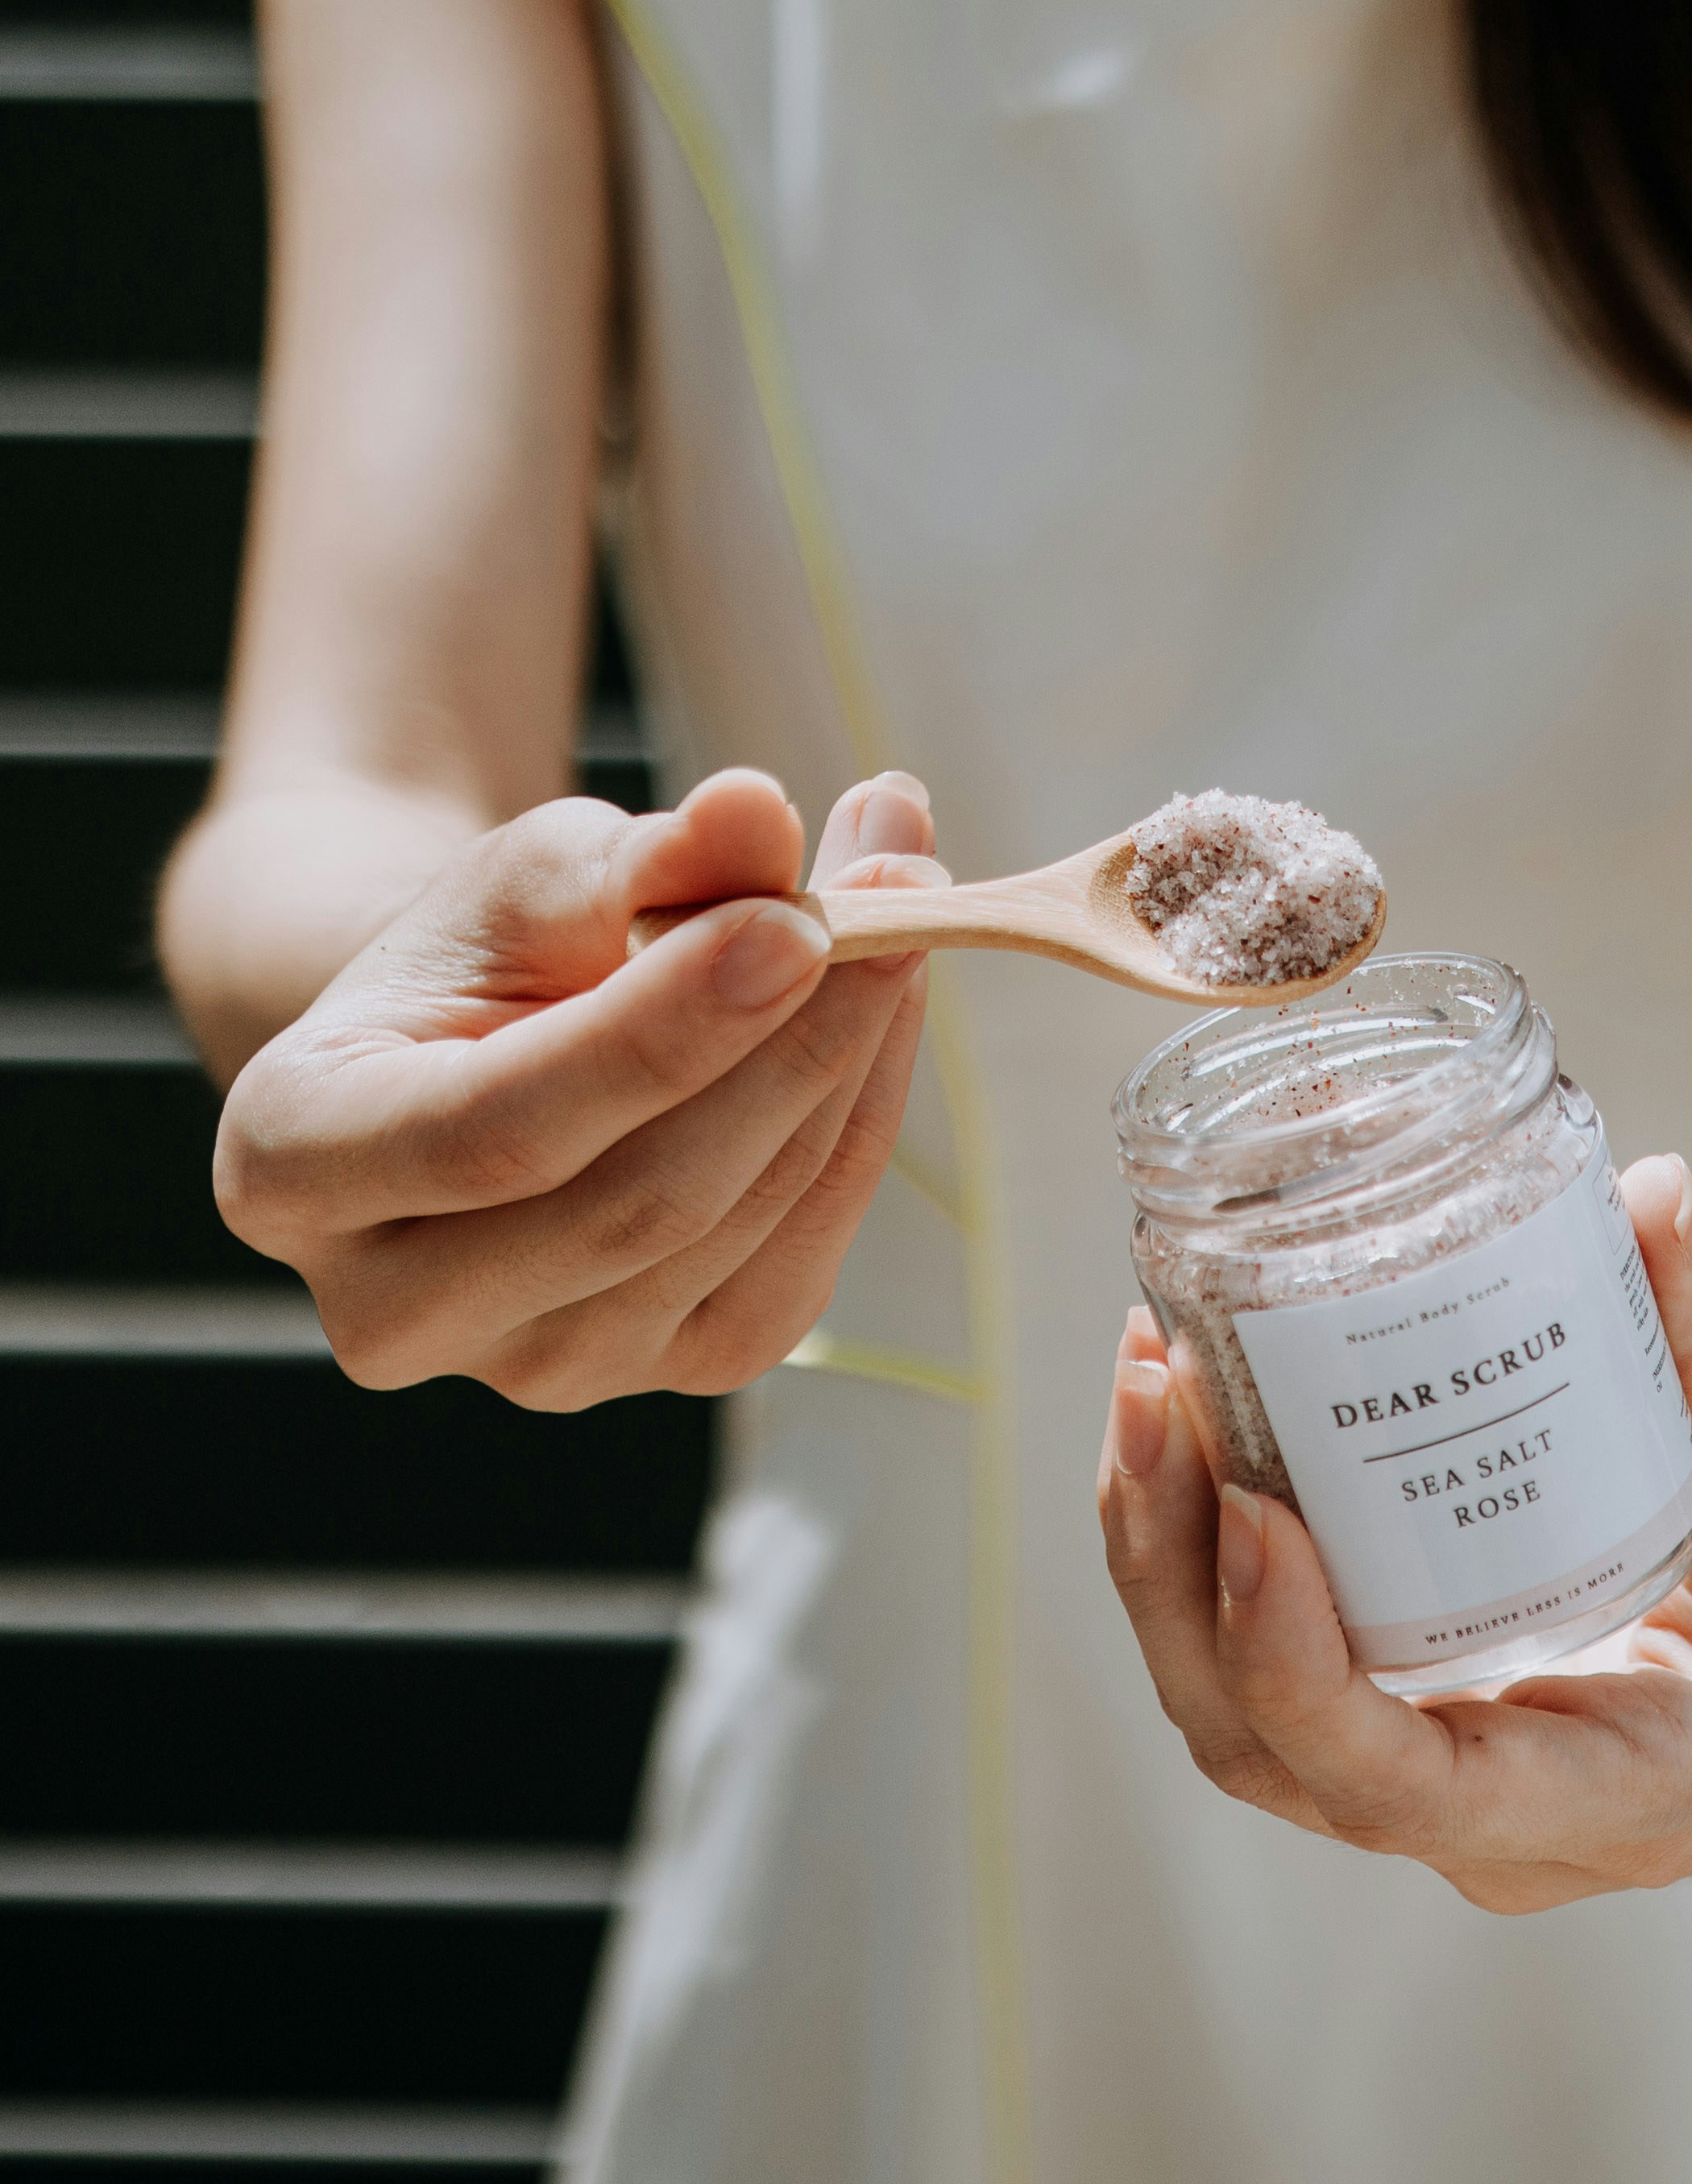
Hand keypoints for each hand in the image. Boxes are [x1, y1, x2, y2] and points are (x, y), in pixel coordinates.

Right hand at [216, 765, 944, 1407]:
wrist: (479, 1062)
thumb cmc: (480, 961)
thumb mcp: (525, 877)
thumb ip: (632, 857)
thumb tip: (756, 815)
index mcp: (294, 1168)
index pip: (500, 1130)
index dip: (662, 1034)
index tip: (795, 922)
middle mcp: (399, 1311)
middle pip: (644, 1201)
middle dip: (797, 1035)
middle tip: (904, 877)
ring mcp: (546, 1367)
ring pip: (746, 1225)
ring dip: (856, 1058)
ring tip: (905, 899)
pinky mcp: (677, 1369)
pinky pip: (806, 1251)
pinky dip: (865, 1117)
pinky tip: (886, 1008)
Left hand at [1097, 1157, 1691, 1910]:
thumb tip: (1657, 1193)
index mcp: (1613, 1798)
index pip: (1404, 1789)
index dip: (1299, 1668)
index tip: (1259, 1511)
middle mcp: (1489, 1829)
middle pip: (1267, 1748)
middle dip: (1177, 1576)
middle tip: (1154, 1387)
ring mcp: (1425, 1793)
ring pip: (1235, 1716)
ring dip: (1162, 1554)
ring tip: (1145, 1373)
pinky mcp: (1391, 1734)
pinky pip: (1255, 1672)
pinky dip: (1198, 1553)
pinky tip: (1184, 1415)